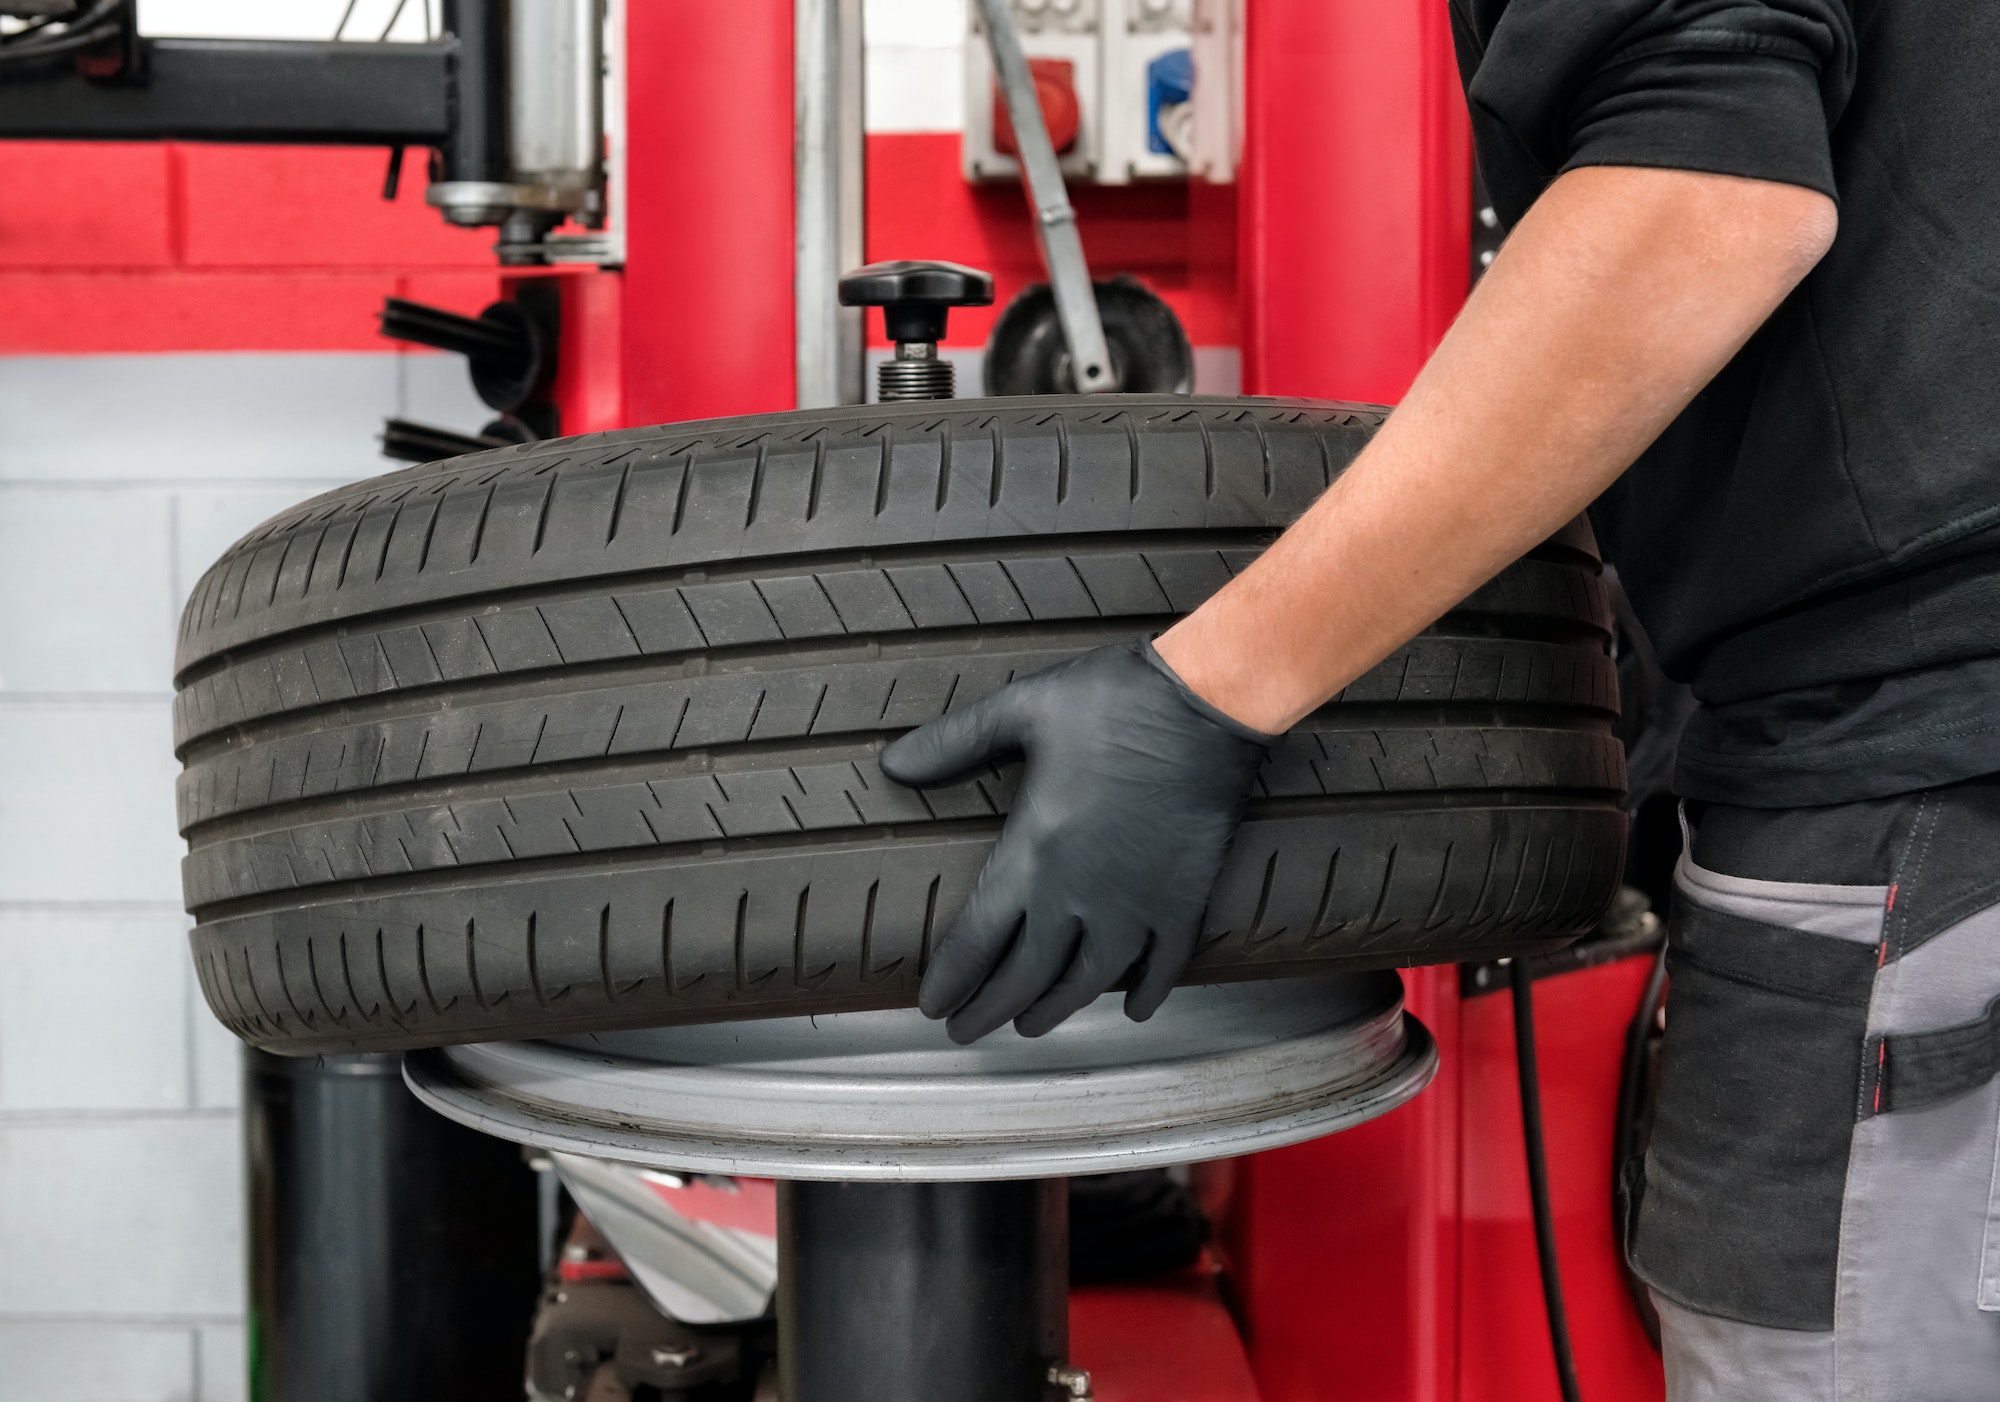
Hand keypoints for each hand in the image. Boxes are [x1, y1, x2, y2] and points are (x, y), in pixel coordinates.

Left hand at [878, 641, 1276, 1042]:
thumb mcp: (1021, 709)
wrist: (1207, 703)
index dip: (952, 979)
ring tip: (1031, 1026)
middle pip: (1025, 975)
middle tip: (965, 1032)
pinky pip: (1164, 967)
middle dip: (990, 1009)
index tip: (933, 1006)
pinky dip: (1146, 993)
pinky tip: (1132, 1010)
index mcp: (1032, 851)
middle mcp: (1078, 894)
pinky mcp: (1185, 900)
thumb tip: (892, 765)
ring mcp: (1136, 905)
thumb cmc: (1112, 701)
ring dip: (1055, 1010)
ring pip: (1088, 983)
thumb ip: (954, 742)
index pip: (977, 939)